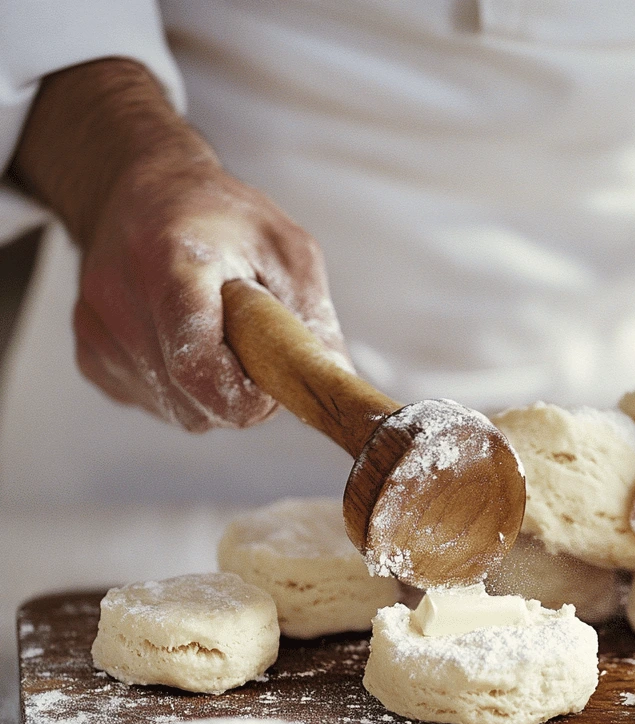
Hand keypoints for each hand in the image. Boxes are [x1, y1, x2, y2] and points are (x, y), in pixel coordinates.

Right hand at [13, 59, 347, 431]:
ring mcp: (98, 332)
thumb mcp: (288, 252)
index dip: (247, 395)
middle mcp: (120, 301)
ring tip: (220, 337)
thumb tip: (337, 384)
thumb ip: (312, 321)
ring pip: (179, 413)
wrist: (142, 192)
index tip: (272, 378)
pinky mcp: (90, 356)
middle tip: (254, 351)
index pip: (198, 369)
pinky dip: (185, 390)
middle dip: (240, 396)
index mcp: (171, 266)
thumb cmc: (222, 219)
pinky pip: (156, 405)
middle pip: (194, 404)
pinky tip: (188, 343)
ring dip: (215, 394)